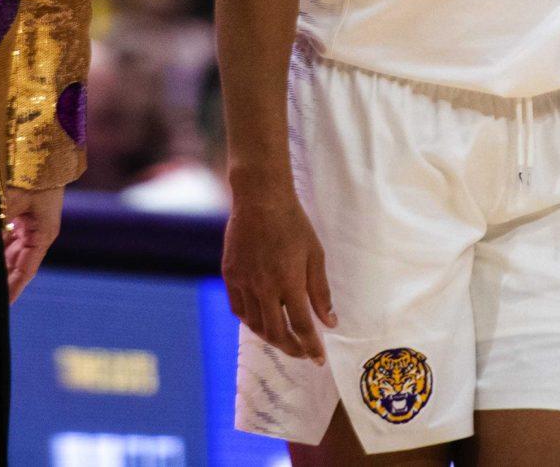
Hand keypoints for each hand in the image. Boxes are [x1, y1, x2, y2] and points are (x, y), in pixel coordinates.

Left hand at [3, 184, 62, 300]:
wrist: (45, 148)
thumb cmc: (35, 173)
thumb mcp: (11, 200)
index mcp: (43, 234)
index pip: (26, 270)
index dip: (14, 288)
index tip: (3, 306)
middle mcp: (38, 232)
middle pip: (17, 262)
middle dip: (3, 277)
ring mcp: (31, 223)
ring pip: (11, 250)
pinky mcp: (23, 213)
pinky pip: (8, 235)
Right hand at [223, 183, 335, 362]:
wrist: (260, 199)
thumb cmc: (293, 223)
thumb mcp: (315, 255)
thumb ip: (320, 291)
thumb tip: (329, 322)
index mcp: (290, 282)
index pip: (302, 326)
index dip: (311, 347)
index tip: (318, 360)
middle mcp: (265, 287)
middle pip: (277, 333)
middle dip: (292, 349)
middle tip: (303, 353)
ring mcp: (244, 282)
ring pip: (256, 325)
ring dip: (271, 338)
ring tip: (284, 340)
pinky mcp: (230, 275)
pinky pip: (238, 309)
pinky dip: (250, 322)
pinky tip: (261, 322)